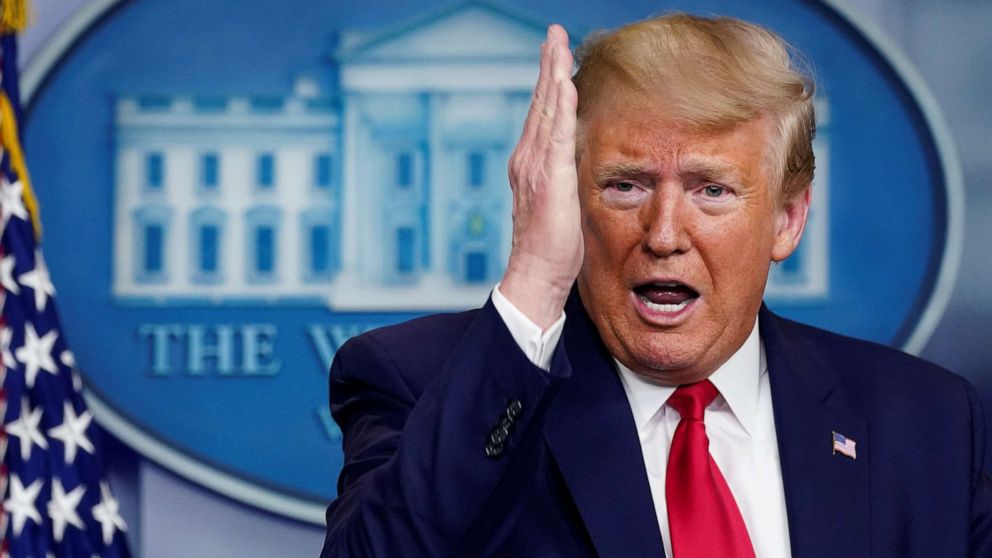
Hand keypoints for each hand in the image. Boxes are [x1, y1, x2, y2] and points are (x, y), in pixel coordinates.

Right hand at [500, 24, 581, 329]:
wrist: (536, 273)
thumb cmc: (551, 248)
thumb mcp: (560, 203)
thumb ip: (564, 177)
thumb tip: (577, 164)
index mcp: (530, 164)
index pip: (542, 114)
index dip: (549, 82)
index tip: (557, 55)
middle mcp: (527, 159)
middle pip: (540, 103)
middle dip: (548, 65)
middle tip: (554, 34)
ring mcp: (535, 167)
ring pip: (546, 110)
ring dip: (553, 74)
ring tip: (558, 44)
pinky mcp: (550, 178)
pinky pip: (557, 134)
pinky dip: (560, 106)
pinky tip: (566, 83)